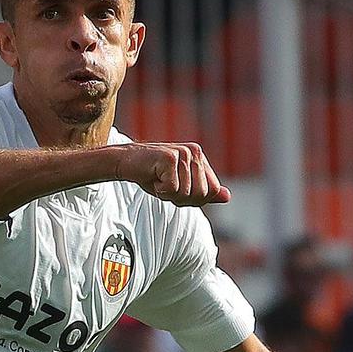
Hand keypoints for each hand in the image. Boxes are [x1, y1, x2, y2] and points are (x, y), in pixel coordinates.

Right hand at [108, 142, 230, 206]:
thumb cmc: (152, 175)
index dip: (194, 199)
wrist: (125, 162)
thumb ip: (204, 191)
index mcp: (200, 157)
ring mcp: (183, 153)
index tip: (176, 190)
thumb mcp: (181, 185)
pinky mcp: (170, 157)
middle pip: (201, 194)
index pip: (211, 191)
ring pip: (186, 193)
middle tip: (165, 186)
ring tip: (158, 180)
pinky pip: (172, 189)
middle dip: (181, 198)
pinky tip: (152, 178)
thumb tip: (228, 197)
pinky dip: (159, 190)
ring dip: (168, 194)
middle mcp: (195, 152)